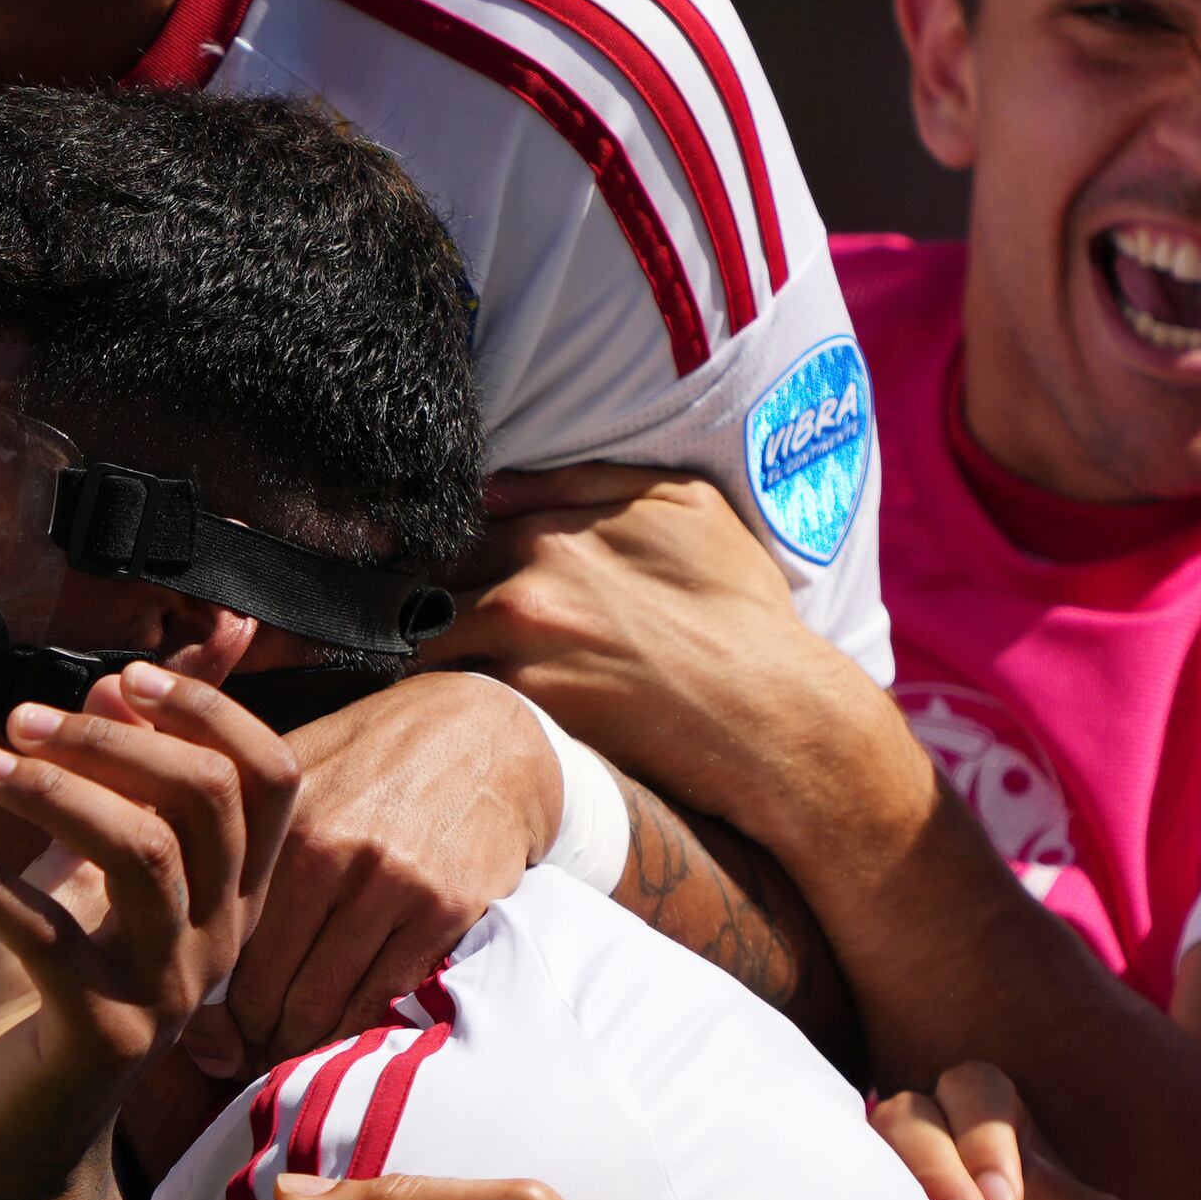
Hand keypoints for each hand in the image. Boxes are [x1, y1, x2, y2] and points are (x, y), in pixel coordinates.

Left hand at [0, 666, 297, 1199]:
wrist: (16, 1139)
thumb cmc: (43, 999)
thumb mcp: (79, 879)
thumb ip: (110, 794)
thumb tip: (116, 689)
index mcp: (227, 896)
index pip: (269, 779)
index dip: (210, 712)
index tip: (123, 679)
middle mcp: (217, 941)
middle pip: (207, 801)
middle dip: (113, 741)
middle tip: (19, 716)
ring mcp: (166, 991)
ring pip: (144, 854)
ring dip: (51, 791)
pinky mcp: (100, 1034)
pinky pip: (46, 934)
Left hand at [195, 672, 558, 1074]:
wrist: (488, 735)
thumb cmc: (372, 754)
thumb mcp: (292, 760)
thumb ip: (222, 811)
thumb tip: (137, 852)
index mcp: (280, 820)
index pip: (219, 936)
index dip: (202, 996)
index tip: (199, 1030)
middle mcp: (331, 853)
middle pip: (264, 986)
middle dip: (243, 1037)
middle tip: (232, 1060)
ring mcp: (393, 885)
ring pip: (320, 1007)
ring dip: (293, 1048)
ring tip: (277, 1058)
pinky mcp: (444, 910)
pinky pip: (381, 1001)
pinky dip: (352, 1034)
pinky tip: (334, 1042)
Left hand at [431, 466, 910, 844]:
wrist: (772, 712)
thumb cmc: (740, 611)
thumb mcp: (685, 506)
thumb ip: (585, 483)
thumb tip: (494, 487)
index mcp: (557, 527)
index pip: (460, 535)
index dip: (457, 563)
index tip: (456, 586)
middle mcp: (528, 578)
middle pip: (431, 586)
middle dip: (433, 607)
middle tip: (444, 638)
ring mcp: (522, 645)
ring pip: (428, 642)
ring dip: (432, 657)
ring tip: (445, 680)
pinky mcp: (527, 707)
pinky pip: (451, 696)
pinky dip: (447, 701)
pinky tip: (460, 716)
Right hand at [868, 1065, 1128, 1199]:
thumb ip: (1051, 1195)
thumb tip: (987, 1193)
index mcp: (1005, 1144)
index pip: (978, 1090)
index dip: (984, 1135)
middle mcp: (942, 1153)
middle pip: (916, 1106)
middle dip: (939, 1160)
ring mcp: (890, 1190)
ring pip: (870, 1141)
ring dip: (903, 1182)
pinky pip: (833, 1185)